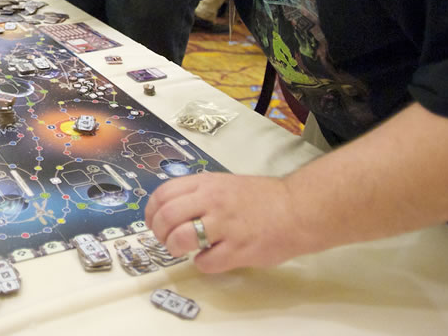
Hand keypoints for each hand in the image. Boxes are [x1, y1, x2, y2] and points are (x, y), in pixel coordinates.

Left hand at [144, 172, 308, 273]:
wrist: (297, 208)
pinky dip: (202, 264)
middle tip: (166, 240)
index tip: (153, 222)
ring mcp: (225, 225)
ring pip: (181, 238)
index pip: (163, 194)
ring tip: (184, 250)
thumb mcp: (223, 183)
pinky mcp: (238, 249)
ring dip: (175, 248)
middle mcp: (211, 201)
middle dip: (159, 232)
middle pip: (166, 216)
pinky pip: (206, 262)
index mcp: (206, 183)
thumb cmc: (261, 198)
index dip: (151, 212)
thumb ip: (198, 193)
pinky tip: (211, 258)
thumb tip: (170, 209)